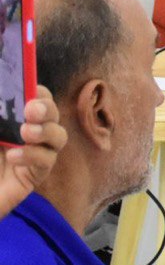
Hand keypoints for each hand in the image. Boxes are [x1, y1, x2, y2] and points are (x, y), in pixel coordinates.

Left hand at [1, 88, 66, 217]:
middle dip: (47, 108)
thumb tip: (2, 95)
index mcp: (10, 120)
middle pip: (51, 115)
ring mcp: (33, 154)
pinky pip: (47, 161)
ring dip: (47, 131)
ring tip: (27, 133)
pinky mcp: (35, 175)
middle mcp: (25, 134)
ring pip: (59, 136)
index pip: (34, 99)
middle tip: (31, 110)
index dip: (38, 92)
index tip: (32, 89)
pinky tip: (13, 157)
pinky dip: (34, 155)